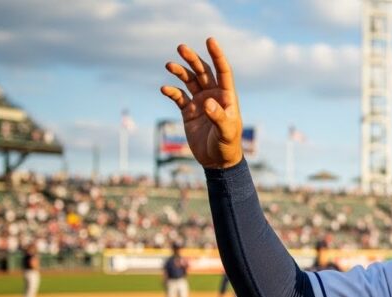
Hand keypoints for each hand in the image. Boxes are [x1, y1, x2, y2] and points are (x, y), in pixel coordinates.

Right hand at [160, 37, 242, 168]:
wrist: (217, 161)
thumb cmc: (227, 146)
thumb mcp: (226, 132)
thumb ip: (218, 117)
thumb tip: (208, 102)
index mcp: (226, 97)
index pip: (223, 71)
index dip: (217, 55)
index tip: (210, 40)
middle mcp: (213, 96)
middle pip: (203, 72)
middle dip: (193, 59)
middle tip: (181, 48)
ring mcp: (200, 102)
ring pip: (189, 81)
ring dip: (180, 72)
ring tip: (169, 65)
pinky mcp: (189, 112)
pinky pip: (178, 97)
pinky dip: (171, 91)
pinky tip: (164, 89)